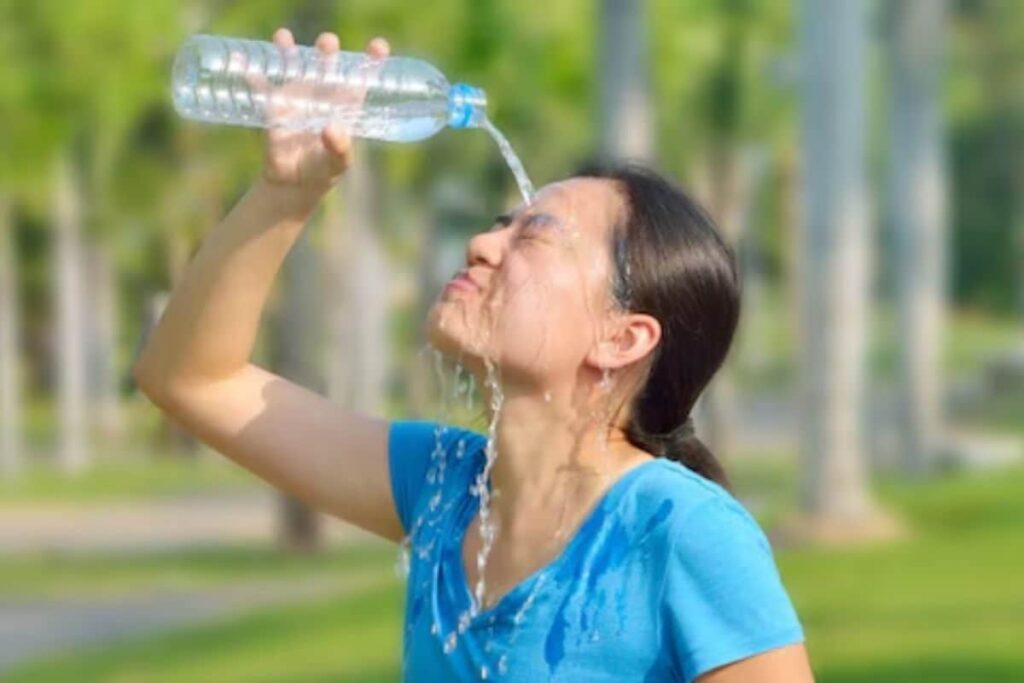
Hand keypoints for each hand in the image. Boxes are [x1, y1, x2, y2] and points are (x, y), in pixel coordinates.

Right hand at [245, 28, 390, 196]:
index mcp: (344, 106)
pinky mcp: (273, 105)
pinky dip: (250, 73)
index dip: (371, 62)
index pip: (359, 80)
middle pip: (326, 66)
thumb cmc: (323, 170)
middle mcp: (321, 95)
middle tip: (327, 42)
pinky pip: (260, 86)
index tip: (379, 46)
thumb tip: (331, 128)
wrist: (295, 181)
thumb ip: (339, 147)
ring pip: (292, 67)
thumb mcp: (337, 162)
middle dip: (327, 51)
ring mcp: (296, 96)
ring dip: (287, 51)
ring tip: (282, 36)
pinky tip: (242, 61)